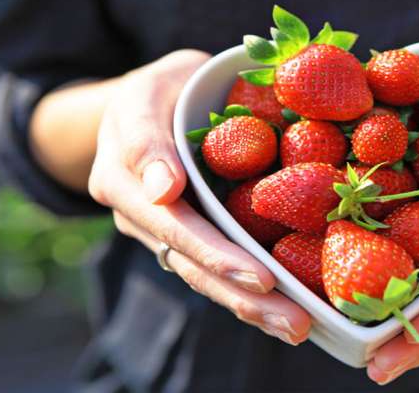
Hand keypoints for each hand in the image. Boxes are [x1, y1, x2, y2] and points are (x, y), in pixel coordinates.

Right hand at [88, 50, 310, 344]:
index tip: (259, 276)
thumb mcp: (148, 91)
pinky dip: (248, 293)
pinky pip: (213, 269)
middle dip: (242, 293)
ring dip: (250, 306)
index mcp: (122, 176)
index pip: (171, 221)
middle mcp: (138, 213)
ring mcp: (160, 231)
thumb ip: (146, 135)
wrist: (152, 103)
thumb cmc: (160, 90)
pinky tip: (285, 312)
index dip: (214, 251)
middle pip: (190, 262)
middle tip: (292, 318)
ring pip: (202, 276)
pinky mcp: (185, 237)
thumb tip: (164, 190)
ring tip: (296, 328)